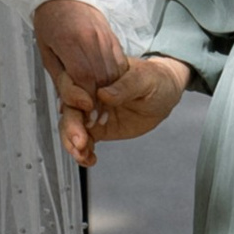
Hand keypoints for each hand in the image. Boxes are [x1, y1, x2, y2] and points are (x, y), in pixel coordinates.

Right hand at [40, 38, 190, 167]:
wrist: (164, 96)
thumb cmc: (155, 79)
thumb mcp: (145, 79)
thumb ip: (125, 86)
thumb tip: (104, 93)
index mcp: (96, 74)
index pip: (72, 81)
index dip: (73, 94)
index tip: (86, 105)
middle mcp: (88, 93)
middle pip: (68, 108)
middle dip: (71, 126)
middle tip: (80, 141)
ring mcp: (90, 112)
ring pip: (70, 127)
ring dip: (72, 143)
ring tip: (83, 154)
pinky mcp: (96, 129)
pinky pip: (82, 142)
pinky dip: (82, 153)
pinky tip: (89, 159)